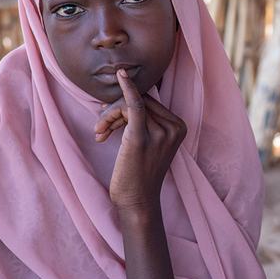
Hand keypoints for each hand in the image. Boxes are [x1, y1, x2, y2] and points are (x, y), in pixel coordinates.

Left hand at [94, 69, 186, 210]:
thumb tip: (131, 93)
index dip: (126, 107)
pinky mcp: (141, 138)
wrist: (137, 202)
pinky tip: (122, 76)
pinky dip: (127, 89)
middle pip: (141, 100)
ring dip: (108, 116)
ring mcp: (160, 133)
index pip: (150, 102)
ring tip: (100, 134)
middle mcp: (174, 128)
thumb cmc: (139, 174)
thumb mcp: (150, 144)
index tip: (111, 124)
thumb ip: (146, 121)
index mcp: (179, 127)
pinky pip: (134, 106)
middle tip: (101, 130)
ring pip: (130, 105)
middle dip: (115, 110)